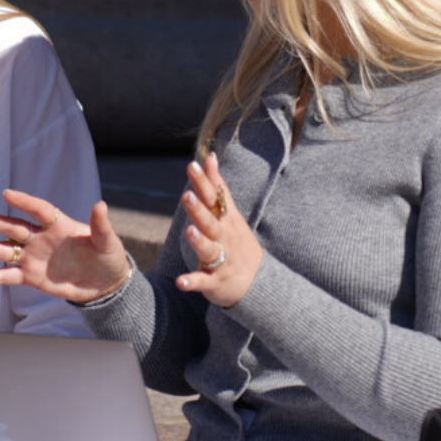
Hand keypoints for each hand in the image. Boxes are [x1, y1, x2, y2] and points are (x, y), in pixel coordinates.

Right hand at [0, 190, 131, 303]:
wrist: (104, 284)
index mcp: (59, 226)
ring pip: (4, 251)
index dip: (25, 202)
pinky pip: (6, 277)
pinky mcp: (30, 277)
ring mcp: (33, 257)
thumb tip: (101, 205)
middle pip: (13, 227)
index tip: (7, 194)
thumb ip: (100, 225)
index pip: (39, 210)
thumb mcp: (108, 242)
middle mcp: (41, 238)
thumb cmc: (108, 258)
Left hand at [176, 152, 262, 306]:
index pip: (215, 198)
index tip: (193, 165)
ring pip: (209, 250)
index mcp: (225, 220)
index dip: (204, 182)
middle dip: (199, 210)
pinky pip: (203, 282)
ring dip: (199, 242)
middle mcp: (224, 238)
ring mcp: (221, 260)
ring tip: (189, 232)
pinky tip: (180, 282)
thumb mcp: (230, 213)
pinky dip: (192, 282)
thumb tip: (209, 156)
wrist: (259, 283)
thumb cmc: (237, 242)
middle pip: (210, 222)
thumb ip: (218, 186)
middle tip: (187, 196)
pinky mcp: (215, 282)